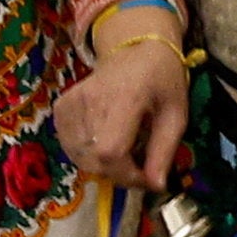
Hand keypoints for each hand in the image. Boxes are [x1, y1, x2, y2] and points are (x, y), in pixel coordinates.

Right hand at [59, 4, 193, 192]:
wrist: (135, 49)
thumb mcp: (176, 113)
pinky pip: (70, 146)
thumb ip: (165, 151)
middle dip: (120, 172)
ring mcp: (70, 104)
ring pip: (80, 157)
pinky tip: (107, 137)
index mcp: (125, 97)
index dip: (126, 174)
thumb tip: (156, 187)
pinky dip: (89, 153)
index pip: (110, 152)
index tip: (146, 178)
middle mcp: (90, 100)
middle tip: (139, 164)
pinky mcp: (60, 108)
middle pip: (94, 159)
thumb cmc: (162, 80)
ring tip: (126, 147)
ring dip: (104, 164)